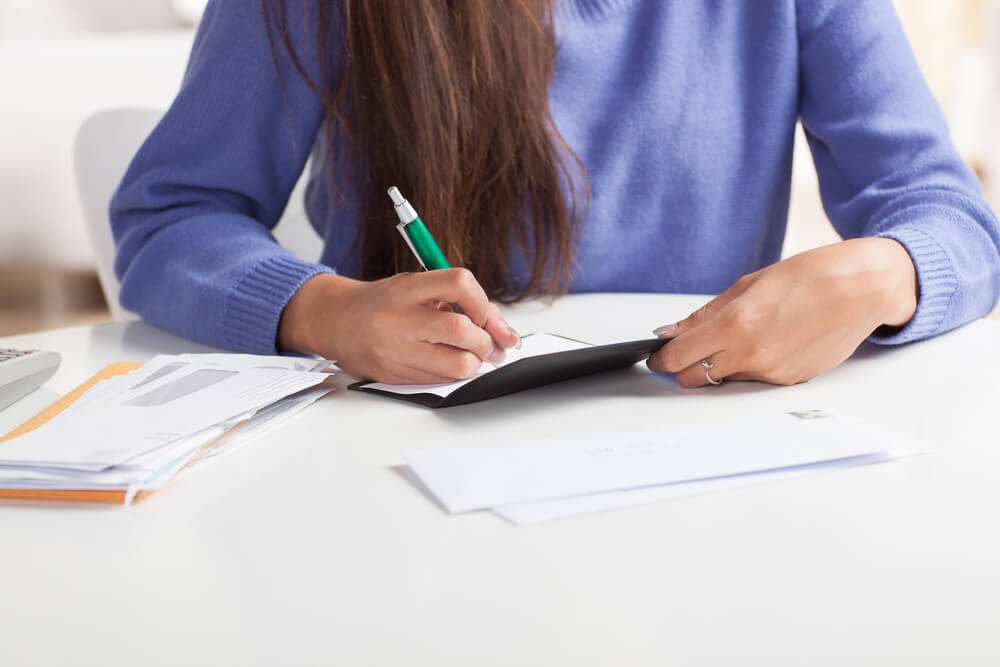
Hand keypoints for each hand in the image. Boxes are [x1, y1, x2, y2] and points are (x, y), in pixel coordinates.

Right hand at [279, 269, 520, 382]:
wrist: (335, 321)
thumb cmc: (382, 303)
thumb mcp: (413, 287)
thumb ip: (454, 300)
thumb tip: (501, 329)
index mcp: (407, 288)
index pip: (460, 284)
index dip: (483, 303)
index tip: (487, 315)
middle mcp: (399, 318)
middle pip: (462, 330)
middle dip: (486, 341)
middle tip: (490, 343)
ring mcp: (396, 350)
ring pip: (456, 365)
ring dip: (475, 362)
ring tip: (472, 356)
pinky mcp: (394, 375)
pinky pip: (440, 380)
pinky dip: (454, 374)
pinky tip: (450, 363)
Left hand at [647, 238, 917, 386]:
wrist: (864, 288)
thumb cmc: (811, 276)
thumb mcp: (749, 284)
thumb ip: (705, 314)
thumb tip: (671, 332)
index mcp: (736, 323)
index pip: (677, 357)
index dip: (661, 359)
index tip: (657, 356)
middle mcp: (752, 354)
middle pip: (693, 379)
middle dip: (684, 368)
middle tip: (689, 352)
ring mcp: (772, 372)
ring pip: (724, 381)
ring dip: (720, 367)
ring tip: (741, 338)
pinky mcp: (789, 382)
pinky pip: (753, 381)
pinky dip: (749, 367)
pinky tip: (767, 342)